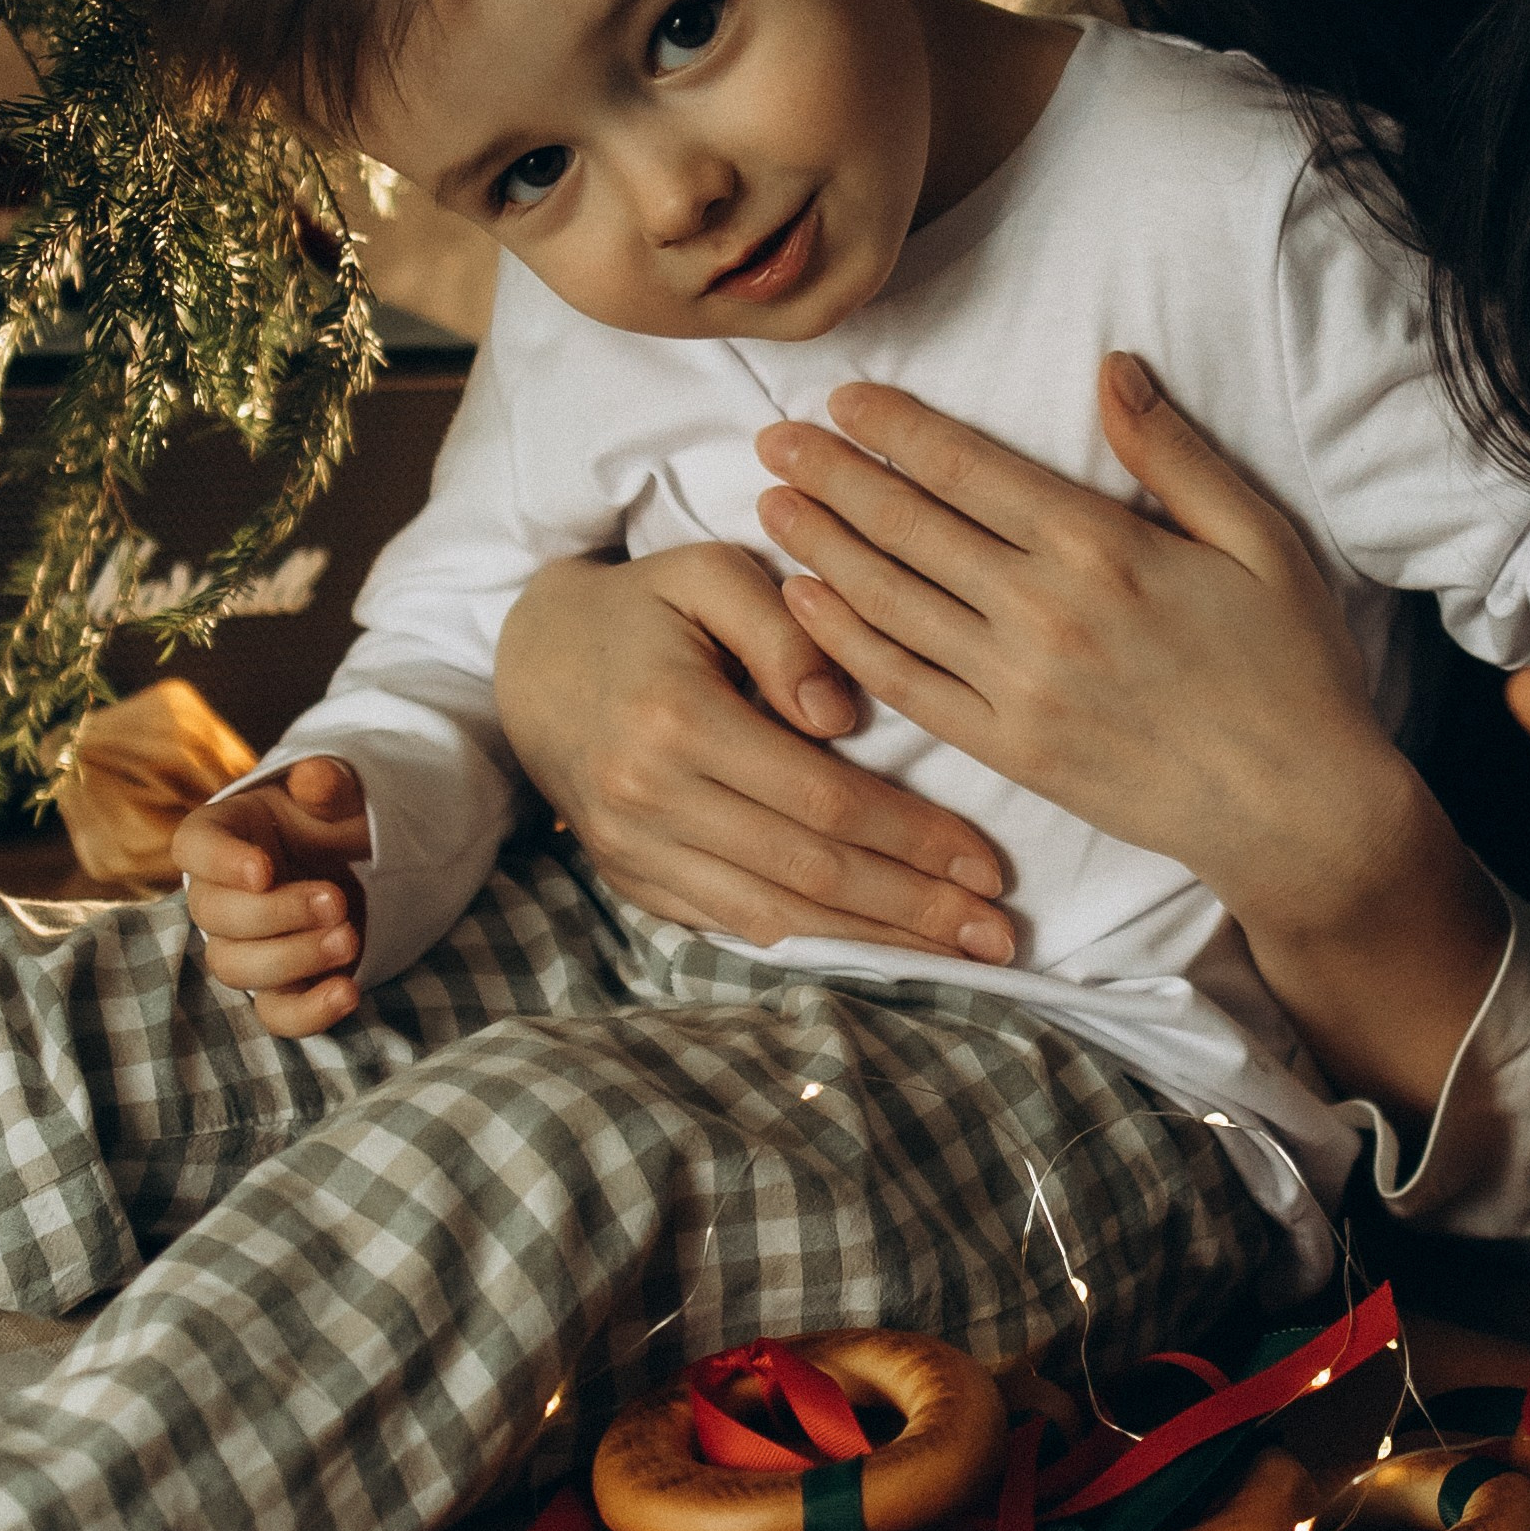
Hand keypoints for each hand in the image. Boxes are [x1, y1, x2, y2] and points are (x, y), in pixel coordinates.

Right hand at [173, 754, 373, 1035]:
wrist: (362, 862)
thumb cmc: (334, 819)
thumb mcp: (340, 794)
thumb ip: (329, 784)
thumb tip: (315, 779)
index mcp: (222, 835)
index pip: (193, 847)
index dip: (219, 863)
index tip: (262, 869)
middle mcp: (220, 895)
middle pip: (214, 917)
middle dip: (275, 913)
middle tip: (335, 900)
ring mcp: (246, 947)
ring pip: (237, 968)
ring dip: (292, 959)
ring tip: (348, 939)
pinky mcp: (281, 987)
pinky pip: (276, 1014)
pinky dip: (309, 1011)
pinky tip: (347, 992)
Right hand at [491, 547, 1013, 959]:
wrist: (532, 658)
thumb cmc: (645, 606)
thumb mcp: (712, 575)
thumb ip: (788, 633)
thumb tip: (846, 719)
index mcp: (678, 720)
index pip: (822, 798)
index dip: (912, 837)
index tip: (988, 863)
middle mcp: (649, 799)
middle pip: (808, 871)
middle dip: (913, 908)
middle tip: (998, 934)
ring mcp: (634, 851)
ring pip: (773, 915)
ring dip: (873, 943)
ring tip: (957, 955)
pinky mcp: (630, 881)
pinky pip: (730, 926)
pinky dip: (809, 944)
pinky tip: (876, 952)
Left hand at [754, 357, 1427, 941]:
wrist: (1297, 809)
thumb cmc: (1292, 667)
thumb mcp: (1259, 538)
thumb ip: (1176, 453)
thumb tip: (1113, 368)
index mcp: (1102, 546)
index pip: (969, 469)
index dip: (896, 429)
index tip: (843, 399)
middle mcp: (1044, 611)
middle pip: (910, 525)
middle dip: (833, 474)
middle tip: (774, 435)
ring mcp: (1018, 687)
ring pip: (891, 600)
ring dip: (823, 545)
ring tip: (770, 502)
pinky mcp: (1008, 750)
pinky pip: (905, 686)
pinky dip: (846, 639)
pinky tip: (805, 601)